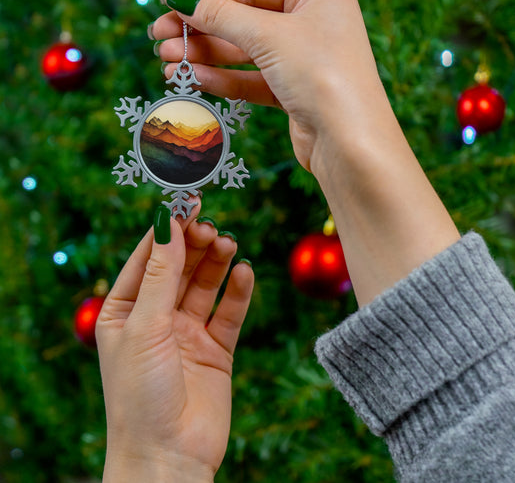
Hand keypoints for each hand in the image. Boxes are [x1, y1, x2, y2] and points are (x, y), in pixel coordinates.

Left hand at [96, 204, 253, 481]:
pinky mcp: (216, 348)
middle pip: (179, 267)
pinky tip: (245, 272)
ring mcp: (187, 332)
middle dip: (194, 245)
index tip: (186, 202)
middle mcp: (156, 318)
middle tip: (211, 227)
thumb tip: (167, 222)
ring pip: (205, 285)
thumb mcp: (145, 325)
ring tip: (228, 244)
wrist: (169, 457)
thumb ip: (161, 274)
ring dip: (217, 263)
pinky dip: (238, 291)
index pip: (147, 258)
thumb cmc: (140, 394)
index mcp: (125, 310)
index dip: (167, 230)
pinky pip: (229, 312)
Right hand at [151, 0, 389, 172]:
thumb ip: (222, 16)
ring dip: (205, 56)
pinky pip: (252, 80)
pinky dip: (224, 79)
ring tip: (167, 61)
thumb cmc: (322, 76)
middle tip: (159, 37)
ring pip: (244, 52)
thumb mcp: (268, 36)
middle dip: (200, 29)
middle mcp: (312, 22)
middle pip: (244, 19)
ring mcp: (303, 59)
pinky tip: (194, 79)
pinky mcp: (294, 92)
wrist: (349, 143)